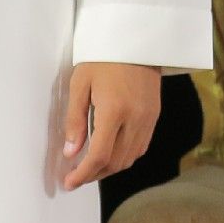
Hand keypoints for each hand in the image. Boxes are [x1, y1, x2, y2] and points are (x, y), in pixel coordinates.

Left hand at [60, 62, 161, 190]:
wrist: (136, 39)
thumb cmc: (103, 58)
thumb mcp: (80, 84)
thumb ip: (75, 121)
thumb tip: (71, 153)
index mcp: (114, 110)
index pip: (99, 156)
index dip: (83, 175)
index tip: (69, 183)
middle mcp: (135, 119)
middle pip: (116, 162)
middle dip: (94, 175)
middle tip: (76, 176)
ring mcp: (148, 118)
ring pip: (130, 159)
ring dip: (110, 168)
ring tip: (91, 167)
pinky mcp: (154, 116)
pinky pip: (141, 147)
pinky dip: (124, 157)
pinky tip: (111, 153)